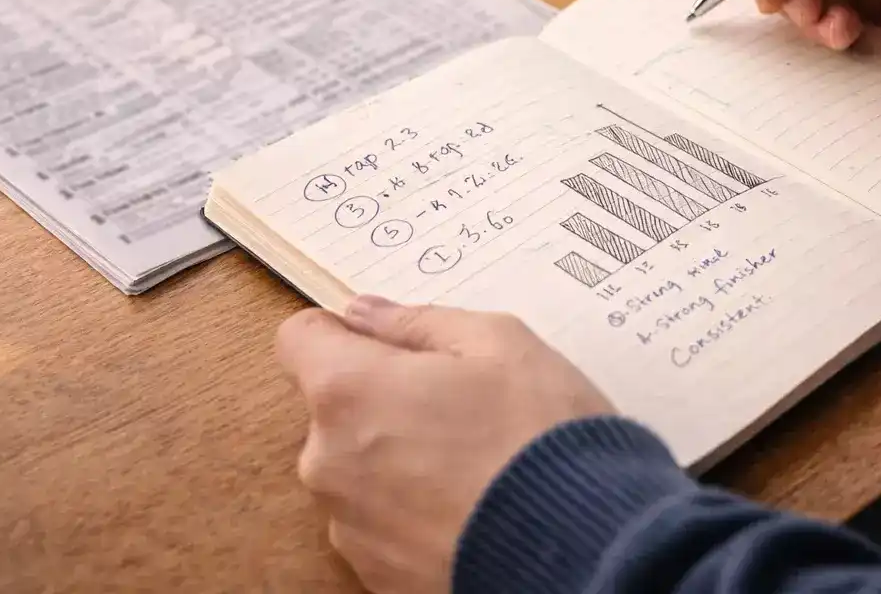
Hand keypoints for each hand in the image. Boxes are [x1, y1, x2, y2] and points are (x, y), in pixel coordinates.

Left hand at [276, 296, 614, 593]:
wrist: (581, 548)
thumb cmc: (540, 435)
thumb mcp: (499, 342)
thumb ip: (418, 322)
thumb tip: (366, 314)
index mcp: (348, 391)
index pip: (299, 338)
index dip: (343, 331)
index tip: (388, 342)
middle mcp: (329, 461)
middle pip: (335, 408)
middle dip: (383, 398)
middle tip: (459, 404)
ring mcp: (349, 527)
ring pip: (360, 468)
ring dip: (399, 458)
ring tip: (474, 463)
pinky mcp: (376, 574)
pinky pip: (382, 522)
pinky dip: (416, 511)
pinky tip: (472, 506)